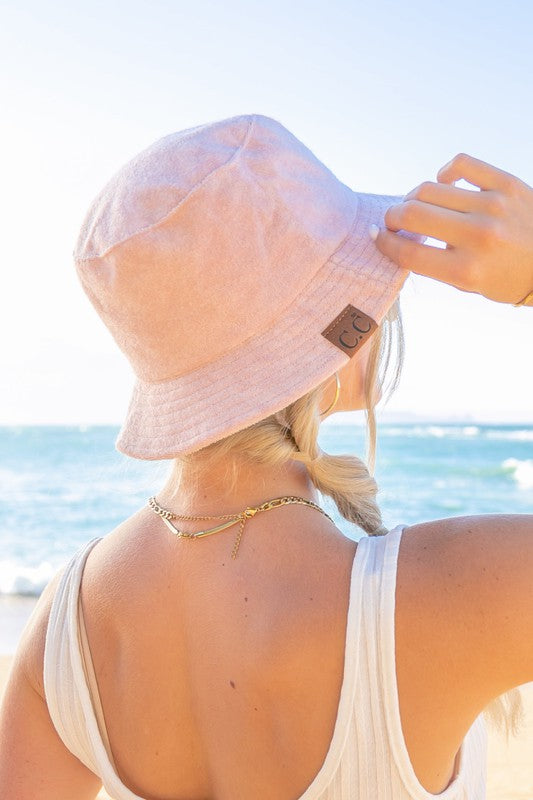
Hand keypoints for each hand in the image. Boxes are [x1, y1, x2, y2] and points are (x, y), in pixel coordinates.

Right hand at [373, 153, 532, 304]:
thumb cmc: (506, 278)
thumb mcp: (468, 285)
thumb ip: (434, 264)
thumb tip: (397, 236)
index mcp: (466, 270)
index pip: (408, 251)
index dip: (384, 243)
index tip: (378, 236)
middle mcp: (478, 236)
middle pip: (412, 214)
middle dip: (392, 217)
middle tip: (393, 221)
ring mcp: (493, 206)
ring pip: (430, 188)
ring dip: (414, 197)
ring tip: (418, 205)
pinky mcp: (507, 184)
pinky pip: (461, 164)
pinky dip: (445, 172)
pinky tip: (446, 183)